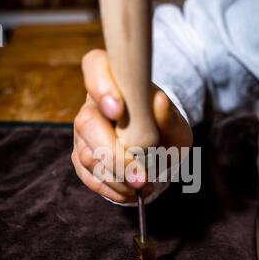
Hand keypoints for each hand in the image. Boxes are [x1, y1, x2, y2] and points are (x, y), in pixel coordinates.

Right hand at [72, 49, 192, 202]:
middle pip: (87, 123)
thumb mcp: (177, 124)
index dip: (100, 85)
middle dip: (114, 155)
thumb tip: (159, 102)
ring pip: (88, 156)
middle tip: (141, 176)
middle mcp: (92, 105)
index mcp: (114, 81)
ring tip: (144, 186)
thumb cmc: (165, 130)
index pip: (94, 66)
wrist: (159, 149)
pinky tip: (130, 193)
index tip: (118, 109)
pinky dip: (112, 189)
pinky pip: (89, 177)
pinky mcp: (81, 159)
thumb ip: (169, 116)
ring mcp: (82, 134)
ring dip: (118, 178)